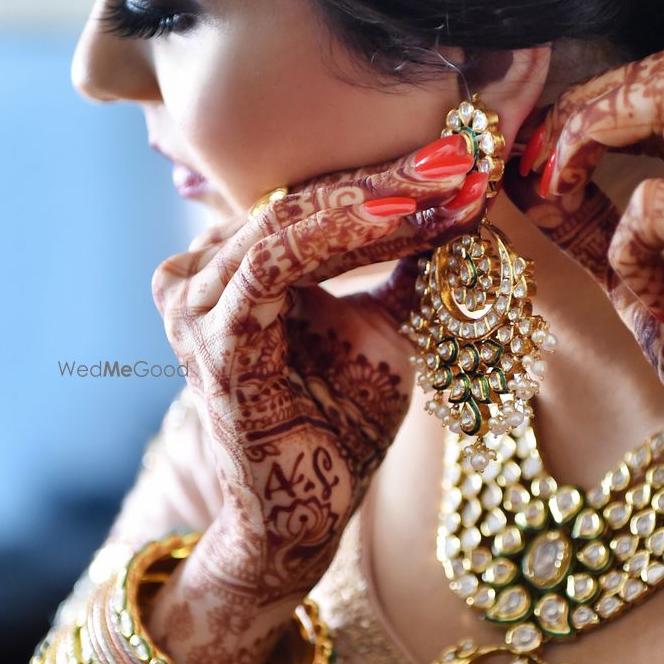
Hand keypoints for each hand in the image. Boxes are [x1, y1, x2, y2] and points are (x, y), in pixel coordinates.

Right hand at [144, 57, 546, 663]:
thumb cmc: (341, 420)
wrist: (304, 513)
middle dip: (392, 174)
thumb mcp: (388, 328)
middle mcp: (203, 273)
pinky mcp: (214, 338)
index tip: (463, 154)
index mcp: (234, 264)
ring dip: (378, 196)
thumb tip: (463, 198)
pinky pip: (280, 261)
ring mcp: (198, 303)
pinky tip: (407, 216)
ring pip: (293, 219)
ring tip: (450, 179)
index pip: (313, 198)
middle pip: (303, 198)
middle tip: (465, 151)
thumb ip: (406, 266)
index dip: (389, 173)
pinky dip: (346, 233)